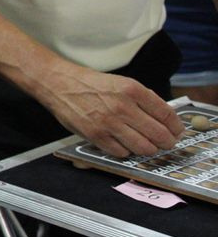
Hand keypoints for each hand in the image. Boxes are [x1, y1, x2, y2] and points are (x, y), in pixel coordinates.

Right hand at [41, 64, 183, 158]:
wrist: (60, 84)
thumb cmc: (92, 84)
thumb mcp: (123, 83)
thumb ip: (144, 100)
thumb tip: (165, 120)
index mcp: (132, 90)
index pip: (166, 114)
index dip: (176, 127)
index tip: (177, 131)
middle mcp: (122, 106)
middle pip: (159, 135)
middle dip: (166, 142)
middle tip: (165, 143)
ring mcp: (108, 123)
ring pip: (143, 148)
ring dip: (148, 149)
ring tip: (146, 146)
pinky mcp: (95, 135)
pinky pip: (121, 153)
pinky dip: (126, 151)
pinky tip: (124, 144)